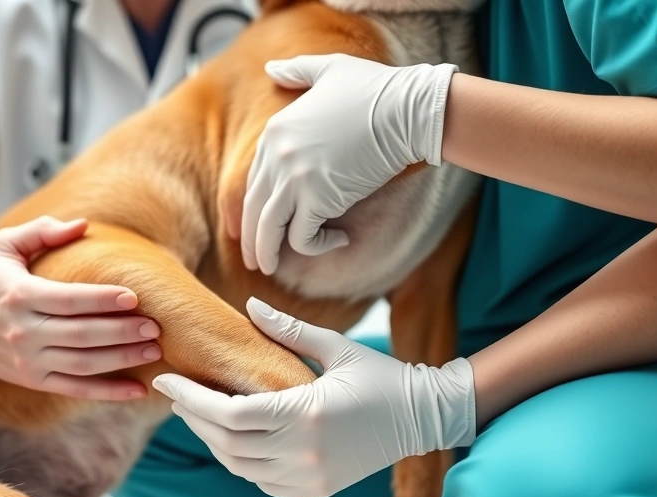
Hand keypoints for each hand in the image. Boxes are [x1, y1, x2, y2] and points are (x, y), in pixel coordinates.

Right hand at [0, 217, 160, 399]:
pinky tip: (137, 390)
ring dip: (121, 360)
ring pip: (82, 365)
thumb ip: (42, 231)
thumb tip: (83, 225)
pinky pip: (75, 389)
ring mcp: (26, 361)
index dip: (102, 300)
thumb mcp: (5, 244)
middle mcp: (22, 332)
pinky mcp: (31, 380)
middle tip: (155, 327)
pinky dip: (108, 393)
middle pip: (80, 336)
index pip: (67, 300)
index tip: (134, 297)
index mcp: (19, 295)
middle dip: (121, 333)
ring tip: (153, 351)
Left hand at [153, 298, 474, 496]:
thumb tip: (249, 305)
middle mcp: (304, 453)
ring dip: (213, 440)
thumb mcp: (336, 347)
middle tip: (176, 392)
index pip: (228, 413)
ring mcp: (309, 477)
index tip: (166, 381)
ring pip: (238, 466)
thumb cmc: (381, 375)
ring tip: (198, 411)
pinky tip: (232, 436)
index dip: (190, 399)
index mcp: (306, 414)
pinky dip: (239, 460)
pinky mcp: (315, 490)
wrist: (423, 418)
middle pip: (225, 442)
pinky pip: (261, 481)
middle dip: (193, 417)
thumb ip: (287, 329)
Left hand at [238, 54, 457, 274]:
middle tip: (257, 261)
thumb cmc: (377, 90)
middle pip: (253, 210)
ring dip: (269, 254)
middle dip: (251, 241)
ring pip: (268, 230)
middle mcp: (277, 156)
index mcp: (274, 131)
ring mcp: (295, 178)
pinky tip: (337, 239)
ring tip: (275, 268)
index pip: (251, 182)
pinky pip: (303, 238)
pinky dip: (317, 245)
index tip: (253, 229)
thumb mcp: (330, 70)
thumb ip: (297, 71)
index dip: (250, 211)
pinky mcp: (318, 199)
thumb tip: (272, 68)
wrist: (406, 109)